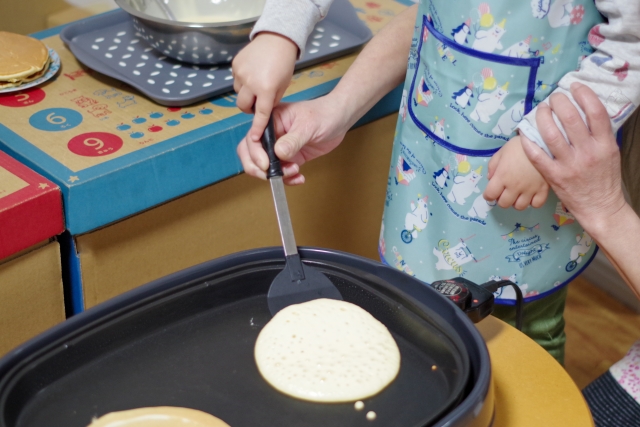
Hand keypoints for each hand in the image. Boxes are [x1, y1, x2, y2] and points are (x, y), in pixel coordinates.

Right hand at [232, 32, 297, 141]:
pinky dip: (243, 81)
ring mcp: (241, 73)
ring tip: (257, 84)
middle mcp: (251, 82)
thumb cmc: (284, 63)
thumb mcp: (283, 86)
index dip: (257, 128)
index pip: (261, 114)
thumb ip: (271, 100)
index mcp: (266, 89)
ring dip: (246, 93)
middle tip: (258, 104)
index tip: (254, 138)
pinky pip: (236, 80)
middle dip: (250, 108)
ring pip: (239, 93)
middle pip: (243, 106)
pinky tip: (253, 73)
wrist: (276, 39)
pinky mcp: (235, 65)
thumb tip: (262, 111)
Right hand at [236, 95, 350, 184]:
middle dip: (257, 167)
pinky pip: (282, 172)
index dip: (255, 153)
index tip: (266, 164)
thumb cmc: (324, 114)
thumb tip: (278, 153)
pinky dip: (288, 179)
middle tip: (271, 175)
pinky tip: (299, 178)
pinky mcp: (290, 158)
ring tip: (294, 171)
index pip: (252, 138)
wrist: (340, 119)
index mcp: (271, 120)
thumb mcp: (308, 126)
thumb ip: (293, 140)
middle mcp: (272, 134)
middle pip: (251, 153)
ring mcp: (280, 147)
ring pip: (265, 166)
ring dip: (276, 174)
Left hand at [484, 135, 549, 209]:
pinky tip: (531, 195)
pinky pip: (536, 204)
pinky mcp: (543, 189)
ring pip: (520, 206)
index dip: (488, 195)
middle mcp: (514, 186)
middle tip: (505, 192)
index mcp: (502, 176)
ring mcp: (530, 189)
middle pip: (504, 204)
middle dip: (502, 199)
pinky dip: (533, 202)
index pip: (490, 195)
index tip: (491, 192)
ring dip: (516, 202)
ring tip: (518, 194)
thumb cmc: (519, 146)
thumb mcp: (501, 152)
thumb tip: (491, 179)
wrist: (542, 141)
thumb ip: (493, 166)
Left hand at [520, 82, 625, 230]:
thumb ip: (600, 133)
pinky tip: (525, 132)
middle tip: (554, 98)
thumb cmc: (604, 178)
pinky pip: (537, 155)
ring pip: (551, 134)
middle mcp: (588, 152)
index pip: (595, 112)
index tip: (574, 86)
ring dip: (543, 117)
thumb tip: (585, 110)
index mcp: (605, 144)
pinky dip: (529, 141)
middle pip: (570, 119)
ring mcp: (570, 165)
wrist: (600, 206)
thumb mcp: (610, 152)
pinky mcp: (554, 176)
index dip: (584, 94)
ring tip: (541, 110)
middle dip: (559, 102)